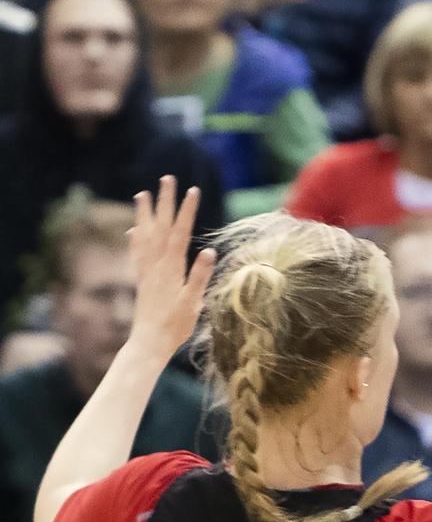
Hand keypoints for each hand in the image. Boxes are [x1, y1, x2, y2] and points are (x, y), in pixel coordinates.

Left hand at [128, 176, 215, 358]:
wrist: (148, 342)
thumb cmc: (175, 326)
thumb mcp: (193, 303)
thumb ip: (200, 277)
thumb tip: (209, 252)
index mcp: (171, 268)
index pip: (180, 233)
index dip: (187, 211)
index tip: (193, 190)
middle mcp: (156, 265)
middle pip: (161, 227)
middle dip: (165, 202)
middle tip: (167, 178)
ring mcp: (147, 271)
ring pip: (145, 235)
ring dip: (144, 214)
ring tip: (141, 194)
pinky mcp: (142, 279)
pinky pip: (137, 252)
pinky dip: (135, 238)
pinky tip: (133, 230)